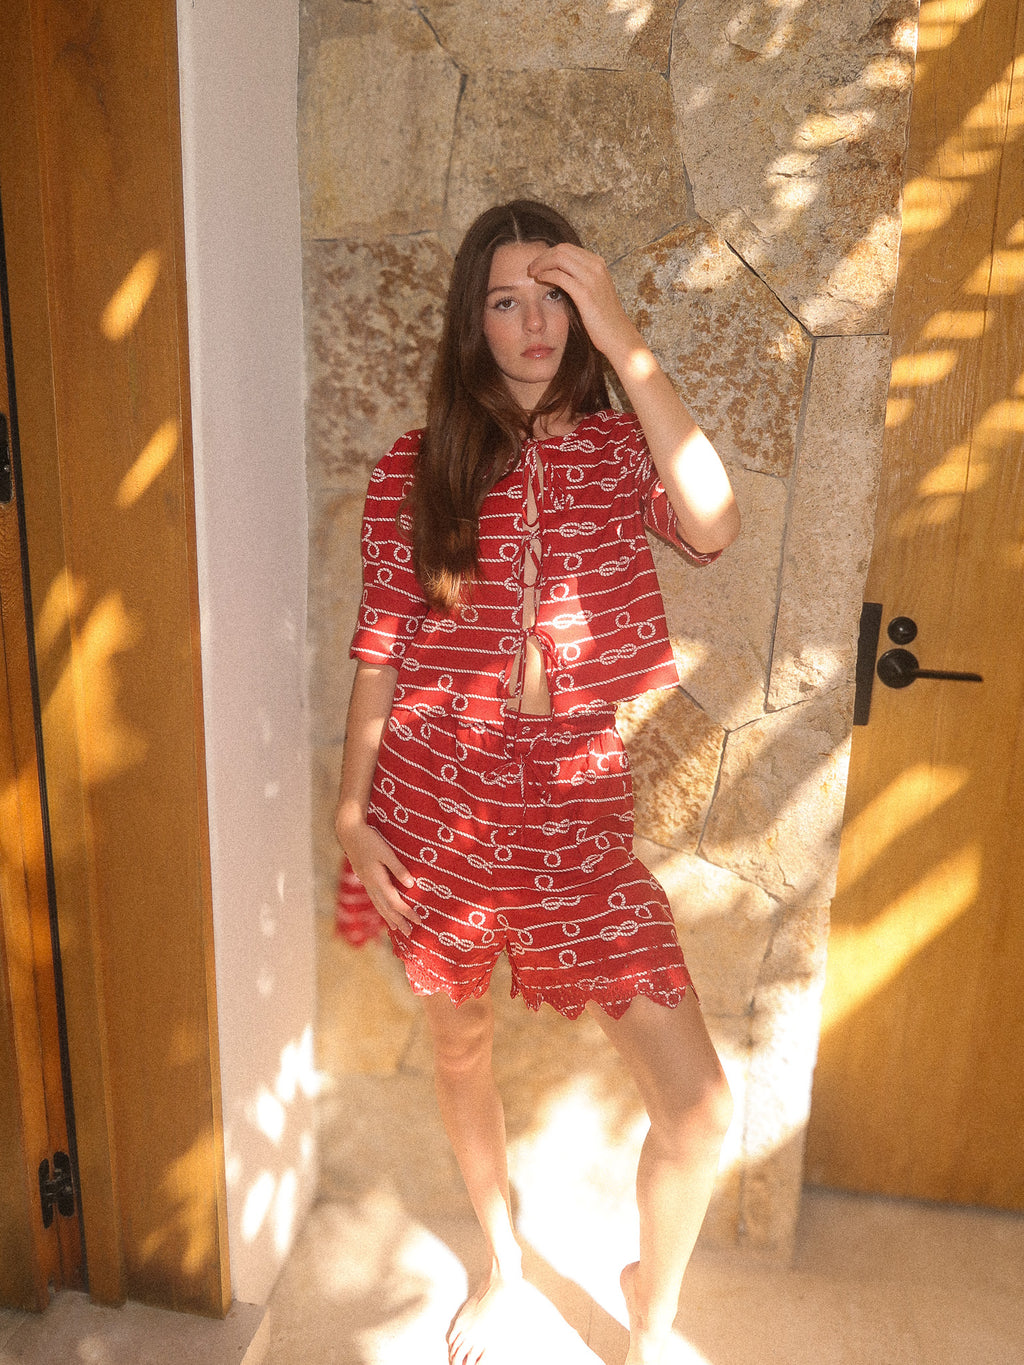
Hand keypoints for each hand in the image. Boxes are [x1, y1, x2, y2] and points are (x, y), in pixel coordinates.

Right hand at [337, 817, 419, 935]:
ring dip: (389, 918)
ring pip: (379, 905)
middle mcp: (371, 885)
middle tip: (410, 934)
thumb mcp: (386, 852)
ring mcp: (366, 883)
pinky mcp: (365, 879)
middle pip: (387, 909)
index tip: (419, 921)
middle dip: (399, 922)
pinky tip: (384, 910)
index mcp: (378, 880)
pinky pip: (374, 899)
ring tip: (397, 928)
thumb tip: (411, 885)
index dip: (408, 913)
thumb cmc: (370, 840)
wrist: (349, 832)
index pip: (396, 903)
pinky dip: (381, 908)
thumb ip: (398, 869)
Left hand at [527, 242, 641, 366]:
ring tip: (533, 273)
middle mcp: (596, 266)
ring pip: (558, 258)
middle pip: (561, 250)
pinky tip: (540, 280)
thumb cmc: (603, 317)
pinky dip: (546, 275)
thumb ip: (581, 278)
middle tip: (532, 268)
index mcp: (598, 263)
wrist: (617, 334)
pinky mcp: (585, 293)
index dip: (549, 253)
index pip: (568, 248)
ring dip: (542, 264)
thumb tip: (560, 272)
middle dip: (543, 256)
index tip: (539, 264)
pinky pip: (559, 276)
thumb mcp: (595, 290)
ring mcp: (591, 278)